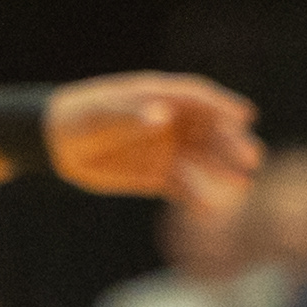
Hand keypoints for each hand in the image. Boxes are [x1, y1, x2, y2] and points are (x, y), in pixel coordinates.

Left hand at [48, 74, 262, 208]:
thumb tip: (161, 116)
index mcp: (159, 97)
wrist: (55, 145)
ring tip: (242, 186)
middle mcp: (171, 122)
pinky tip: (210, 209)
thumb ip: (131, 115)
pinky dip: (197, 197)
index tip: (244, 115)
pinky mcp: (158, 176)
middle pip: (209, 130)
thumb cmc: (79, 117)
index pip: (198, 98)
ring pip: (203, 161)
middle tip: (251, 157)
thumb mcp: (102, 113)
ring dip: (222, 172)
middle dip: (231, 143)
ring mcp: (167, 150)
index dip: (223, 105)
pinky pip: (184, 187)